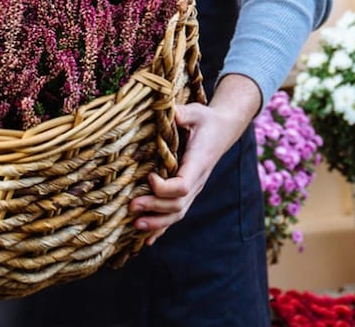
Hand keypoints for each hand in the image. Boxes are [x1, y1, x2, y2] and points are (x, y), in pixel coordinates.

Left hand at [128, 74, 262, 244]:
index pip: (183, 185)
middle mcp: (198, 180)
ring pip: (178, 213)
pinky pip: (176, 214)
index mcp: (198, 163)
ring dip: (157, 223)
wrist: (222, 130)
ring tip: (136, 226)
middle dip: (154, 208)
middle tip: (131, 206)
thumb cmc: (206, 120)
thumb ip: (182, 114)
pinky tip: (146, 241)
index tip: (149, 177)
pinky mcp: (188, 192)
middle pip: (178, 204)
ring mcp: (194, 189)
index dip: (165, 187)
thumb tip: (169, 114)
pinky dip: (162, 228)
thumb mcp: (195, 112)